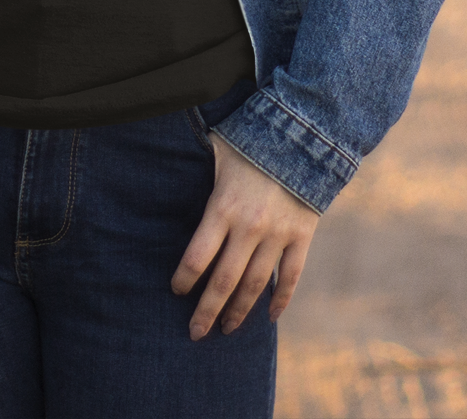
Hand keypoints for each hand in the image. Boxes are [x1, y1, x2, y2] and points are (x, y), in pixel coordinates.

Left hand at [172, 134, 318, 338]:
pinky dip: (281, 299)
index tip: (176, 291)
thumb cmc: (249, 139)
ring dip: (240, 311)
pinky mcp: (302, 235)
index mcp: (222, 207)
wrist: (302, 133)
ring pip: (255, 285)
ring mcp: (278, 234)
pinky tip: (269, 316)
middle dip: (207, 310)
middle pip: (224, 281)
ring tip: (227, 328)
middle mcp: (249, 226)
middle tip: (195, 333)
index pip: (196, 257)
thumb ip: (194, 166)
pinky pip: (291, 276)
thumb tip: (163, 161)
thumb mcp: (214, 149)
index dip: (184, 279)